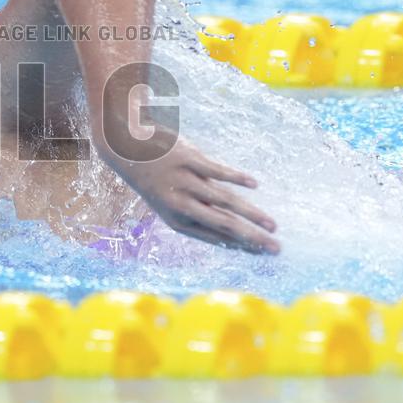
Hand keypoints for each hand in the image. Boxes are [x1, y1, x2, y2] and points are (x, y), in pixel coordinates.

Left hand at [99, 128, 279, 254]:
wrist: (126, 150)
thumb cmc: (156, 179)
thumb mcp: (171, 201)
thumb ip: (200, 210)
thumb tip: (231, 225)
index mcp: (178, 220)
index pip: (216, 238)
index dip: (242, 246)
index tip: (263, 253)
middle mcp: (182, 205)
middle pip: (224, 225)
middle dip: (253, 238)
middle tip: (276, 248)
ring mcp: (185, 182)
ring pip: (225, 201)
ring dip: (252, 214)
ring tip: (272, 224)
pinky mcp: (189, 160)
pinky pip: (217, 171)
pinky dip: (237, 178)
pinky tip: (255, 185)